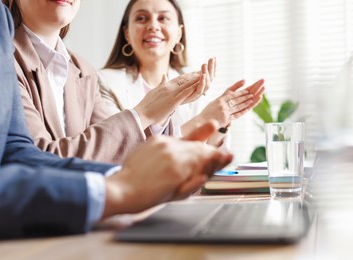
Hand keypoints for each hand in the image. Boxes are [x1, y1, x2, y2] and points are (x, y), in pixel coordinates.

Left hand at [102, 121, 232, 218]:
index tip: (229, 155)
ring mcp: (163, 143)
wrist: (123, 188)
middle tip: (219, 152)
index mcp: (180, 167)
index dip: (219, 157)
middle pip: (200, 147)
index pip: (207, 157)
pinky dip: (182, 143)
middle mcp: (173, 151)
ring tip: (210, 131)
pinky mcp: (155, 139)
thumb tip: (208, 174)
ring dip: (197, 143)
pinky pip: (175, 139)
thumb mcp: (176, 195)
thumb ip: (194, 183)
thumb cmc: (148, 196)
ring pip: (188, 140)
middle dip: (210, 151)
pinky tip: (183, 147)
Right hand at [134, 71, 206, 128]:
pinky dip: (192, 89)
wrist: (140, 114)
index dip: (188, 75)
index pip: (178, 79)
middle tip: (205, 70)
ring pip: (186, 85)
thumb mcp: (153, 92)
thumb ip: (160, 84)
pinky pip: (184, 94)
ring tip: (206, 75)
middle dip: (195, 76)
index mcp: (164, 87)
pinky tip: (199, 86)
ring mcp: (171, 94)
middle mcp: (168, 88)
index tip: (196, 72)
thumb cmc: (145, 106)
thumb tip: (164, 77)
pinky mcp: (172, 102)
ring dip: (196, 80)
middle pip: (184, 80)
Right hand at [198, 79, 264, 127]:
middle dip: (245, 96)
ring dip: (245, 102)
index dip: (239, 90)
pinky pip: (236, 114)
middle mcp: (222, 105)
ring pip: (237, 106)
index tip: (246, 87)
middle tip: (252, 93)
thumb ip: (220, 101)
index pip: (231, 93)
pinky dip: (242, 110)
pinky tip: (247, 108)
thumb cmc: (206, 114)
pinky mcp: (226, 119)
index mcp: (219, 100)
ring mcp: (224, 112)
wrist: (201, 123)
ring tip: (252, 99)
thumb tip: (226, 98)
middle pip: (236, 99)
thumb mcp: (212, 104)